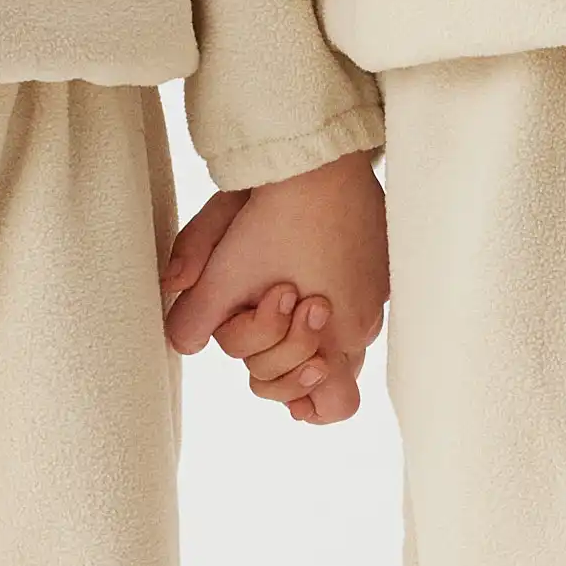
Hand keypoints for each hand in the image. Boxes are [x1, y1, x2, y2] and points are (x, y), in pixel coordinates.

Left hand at [162, 153, 389, 425]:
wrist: (320, 159)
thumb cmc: (274, 220)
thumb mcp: (222, 276)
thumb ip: (194, 321)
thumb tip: (183, 345)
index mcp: (337, 338)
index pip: (332, 406)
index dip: (292, 392)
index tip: (263, 360)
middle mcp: (366, 322)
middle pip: (328, 367)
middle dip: (285, 347)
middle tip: (271, 299)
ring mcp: (379, 290)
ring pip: (340, 329)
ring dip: (306, 319)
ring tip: (282, 281)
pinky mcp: (382, 258)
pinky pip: (354, 291)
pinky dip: (328, 286)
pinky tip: (305, 253)